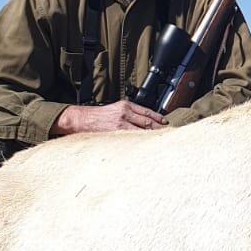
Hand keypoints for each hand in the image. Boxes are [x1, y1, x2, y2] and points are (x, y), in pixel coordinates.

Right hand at [51, 101, 166, 134]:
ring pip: (143, 130)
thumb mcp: (114, 110)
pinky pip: (133, 137)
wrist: (81, 119)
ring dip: (153, 135)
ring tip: (162, 141)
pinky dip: (142, 140)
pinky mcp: (117, 131)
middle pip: (148, 121)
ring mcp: (122, 123)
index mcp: (125, 105)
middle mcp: (125, 112)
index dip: (158, 118)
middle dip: (159, 128)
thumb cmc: (97, 117)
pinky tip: (148, 145)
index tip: (166, 123)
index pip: (147, 112)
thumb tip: (144, 124)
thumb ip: (128, 114)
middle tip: (169, 134)